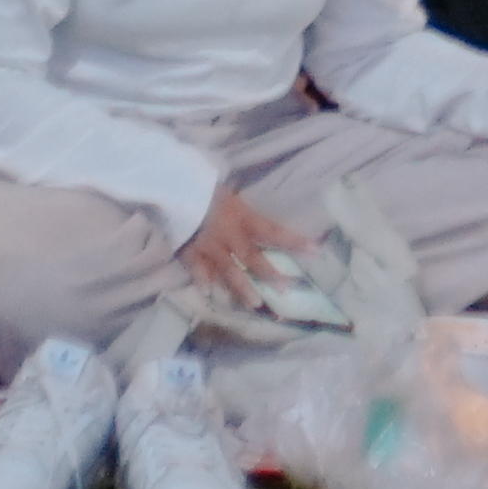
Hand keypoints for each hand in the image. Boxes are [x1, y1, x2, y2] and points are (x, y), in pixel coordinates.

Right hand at [179, 184, 315, 298]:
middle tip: (285, 289)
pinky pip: (197, 270)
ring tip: (254, 304)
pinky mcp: (189, 252)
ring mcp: (209, 246)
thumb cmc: (204, 185)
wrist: (173, 185)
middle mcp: (229, 235)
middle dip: (269, 274)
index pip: (273, 231)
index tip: (314, 251)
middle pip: (253, 257)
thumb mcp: (229, 195)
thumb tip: (258, 224)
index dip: (294, 241)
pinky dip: (203, 281)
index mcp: (242, 216)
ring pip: (228, 271)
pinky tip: (209, 293)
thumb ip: (242, 212)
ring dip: (242, 288)